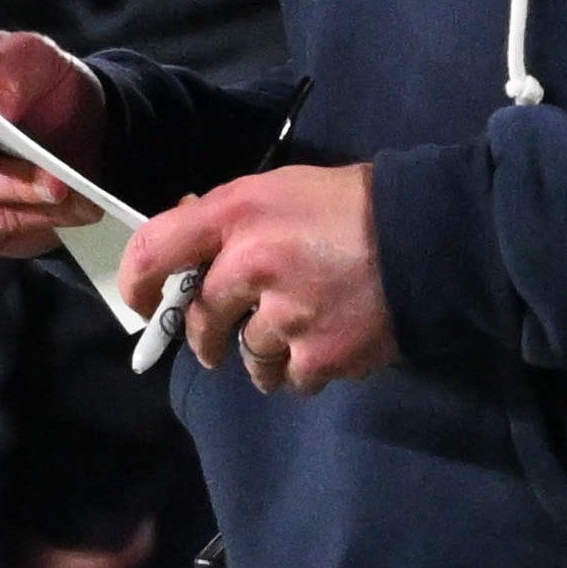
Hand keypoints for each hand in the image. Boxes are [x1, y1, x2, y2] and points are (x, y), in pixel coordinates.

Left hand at [124, 165, 395, 395]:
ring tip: (297, 333)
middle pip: (201, 317)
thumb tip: (190, 249)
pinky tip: (330, 342)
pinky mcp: (319, 354)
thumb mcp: (282, 188)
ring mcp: (285, 315)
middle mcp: (250, 264)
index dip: (136, 283)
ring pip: (248, 356)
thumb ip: (232, 219)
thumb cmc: (354, 204)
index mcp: (237, 213)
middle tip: (221, 337)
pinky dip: (305, 368)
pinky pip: (292, 379)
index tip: (141, 304)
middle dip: (207, 334)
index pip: (155, 250)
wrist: (431, 238)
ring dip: (263, 354)